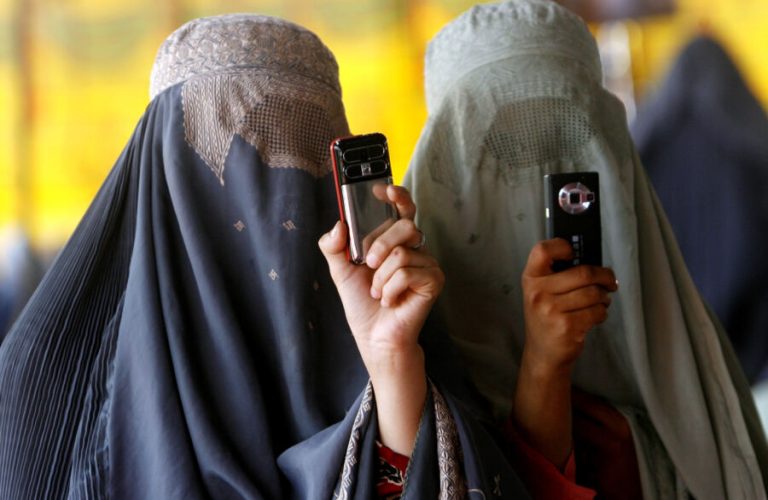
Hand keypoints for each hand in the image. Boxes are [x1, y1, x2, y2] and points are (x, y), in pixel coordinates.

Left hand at [319, 185, 442, 357]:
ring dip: (380, 277)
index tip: (381, 189)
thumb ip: (334, 245)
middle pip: (404, 225)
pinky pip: (407, 272)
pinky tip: (391, 300)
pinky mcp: (433, 280)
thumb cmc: (362, 302)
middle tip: (368, 263)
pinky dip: (391, 288)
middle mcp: (414, 247)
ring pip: (401, 252)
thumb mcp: (340, 269)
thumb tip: (339, 224)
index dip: (397, 195)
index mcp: (394, 239)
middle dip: (379, 244)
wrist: (374, 335)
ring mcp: (426, 263)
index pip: (402, 208)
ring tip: (379, 292)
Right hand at [512, 238, 617, 467]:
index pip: (542, 250)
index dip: (561, 246)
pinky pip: (597, 312)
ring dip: (604, 298)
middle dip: (604, 276)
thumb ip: (558, 274)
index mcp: (531, 279)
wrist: (543, 354)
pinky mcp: (566, 327)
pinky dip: (602, 313)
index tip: (573, 254)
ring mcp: (551, 311)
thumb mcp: (542, 293)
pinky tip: (594, 316)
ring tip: (600, 302)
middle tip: (610, 281)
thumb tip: (592, 260)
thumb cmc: (547, 317)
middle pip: (583, 272)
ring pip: (594, 293)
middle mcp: (538, 293)